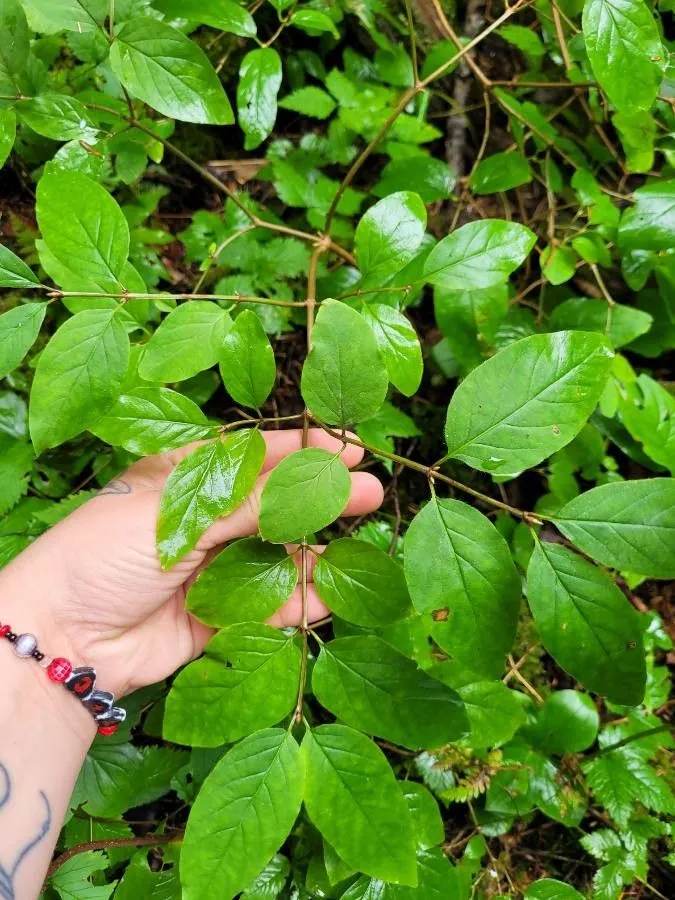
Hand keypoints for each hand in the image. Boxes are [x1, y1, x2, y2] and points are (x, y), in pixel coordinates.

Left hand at [0, 430, 382, 697]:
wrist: (64, 636)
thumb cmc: (107, 551)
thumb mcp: (183, 511)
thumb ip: (257, 501)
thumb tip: (325, 480)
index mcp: (189, 477)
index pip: (257, 455)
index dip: (304, 451)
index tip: (350, 449)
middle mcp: (206, 520)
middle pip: (277, 506)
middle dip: (322, 501)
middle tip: (372, 494)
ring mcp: (215, 568)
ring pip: (279, 557)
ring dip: (319, 554)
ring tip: (364, 550)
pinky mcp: (220, 616)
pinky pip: (270, 606)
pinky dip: (301, 602)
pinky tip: (332, 596)